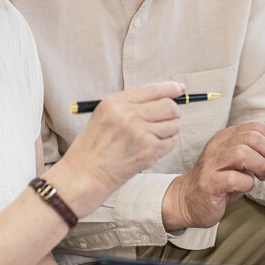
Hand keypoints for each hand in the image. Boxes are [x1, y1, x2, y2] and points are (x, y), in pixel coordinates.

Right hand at [58, 81, 184, 202]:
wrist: (83, 176)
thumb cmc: (93, 148)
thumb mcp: (104, 116)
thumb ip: (130, 105)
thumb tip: (163, 97)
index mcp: (116, 102)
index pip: (154, 89)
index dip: (171, 88)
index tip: (180, 89)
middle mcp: (129, 115)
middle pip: (170, 106)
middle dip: (173, 112)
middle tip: (166, 119)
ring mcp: (140, 133)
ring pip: (174, 125)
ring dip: (168, 132)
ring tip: (150, 139)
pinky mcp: (148, 151)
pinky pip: (170, 143)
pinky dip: (163, 147)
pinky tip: (147, 151)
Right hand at [162, 122, 264, 230]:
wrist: (186, 200)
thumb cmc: (218, 182)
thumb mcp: (237, 163)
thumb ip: (255, 154)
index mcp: (226, 137)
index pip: (256, 126)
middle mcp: (218, 145)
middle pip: (252, 137)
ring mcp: (212, 163)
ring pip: (243, 153)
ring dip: (260, 166)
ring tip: (262, 177)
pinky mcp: (209, 183)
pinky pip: (234, 178)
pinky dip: (247, 183)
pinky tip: (247, 187)